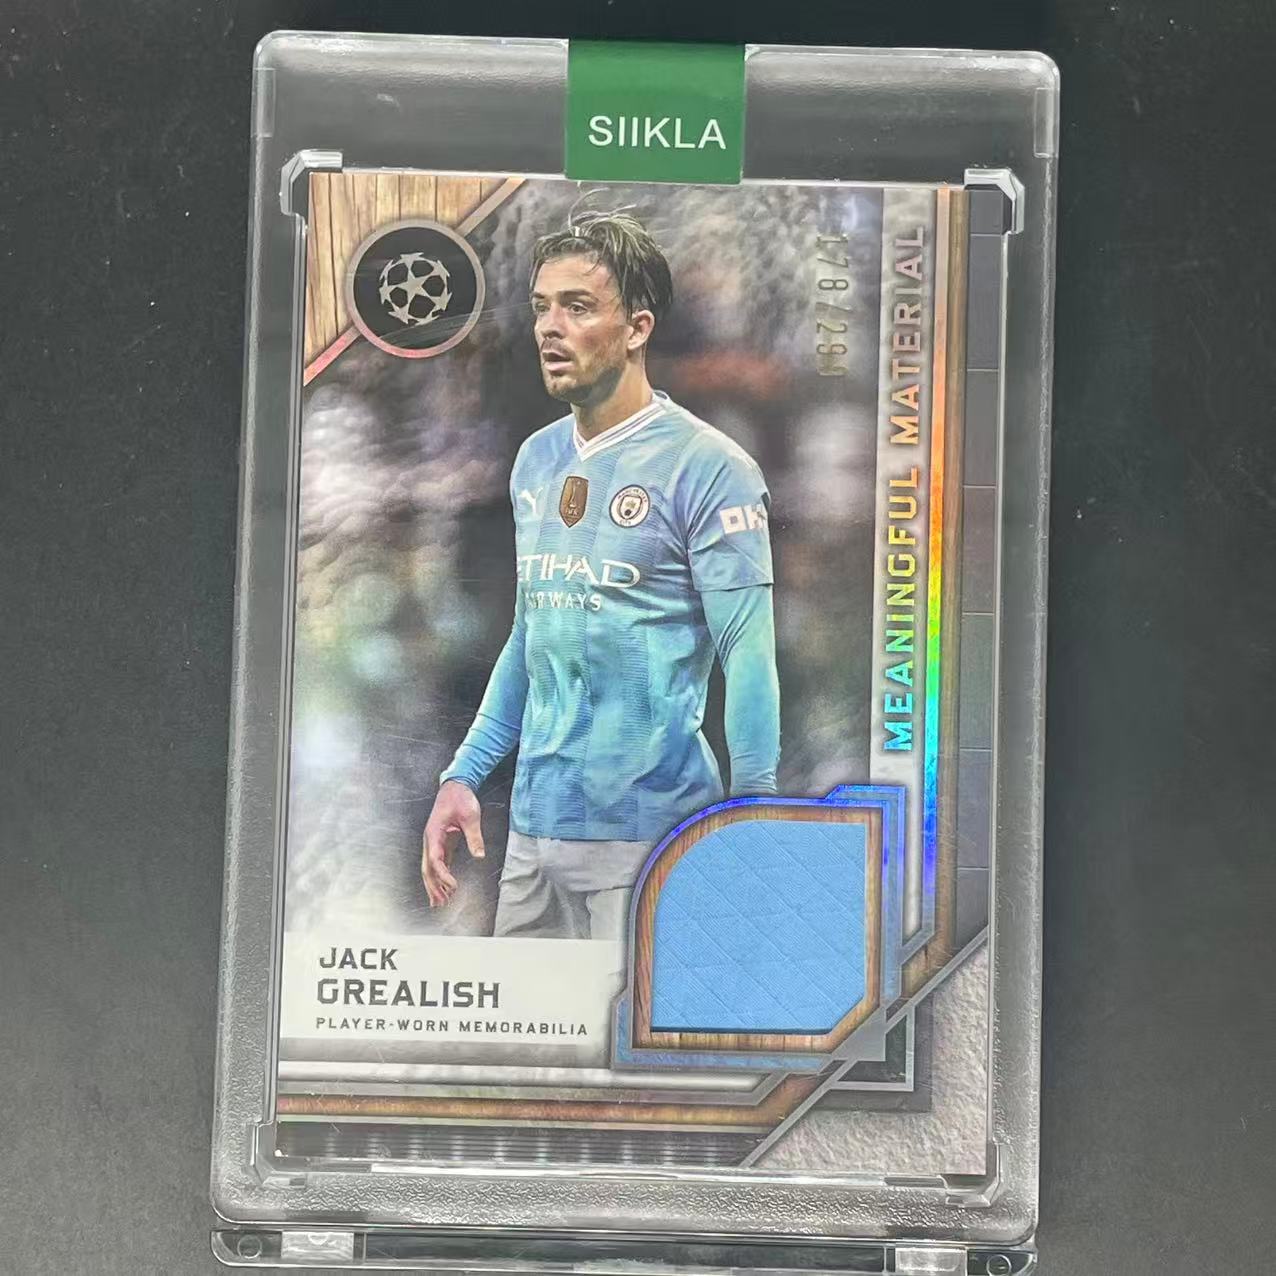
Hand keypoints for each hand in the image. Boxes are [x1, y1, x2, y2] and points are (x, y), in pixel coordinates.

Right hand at [422, 780, 485, 906]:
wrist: (455, 786)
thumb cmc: (460, 797)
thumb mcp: (470, 816)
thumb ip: (474, 836)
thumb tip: (479, 855)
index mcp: (434, 833)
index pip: (435, 860)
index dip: (443, 876)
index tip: (453, 886)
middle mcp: (430, 840)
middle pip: (428, 868)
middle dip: (433, 887)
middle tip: (440, 903)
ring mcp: (434, 842)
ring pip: (431, 868)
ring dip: (435, 885)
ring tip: (441, 902)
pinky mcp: (442, 842)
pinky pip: (439, 863)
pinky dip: (441, 876)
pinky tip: (446, 888)